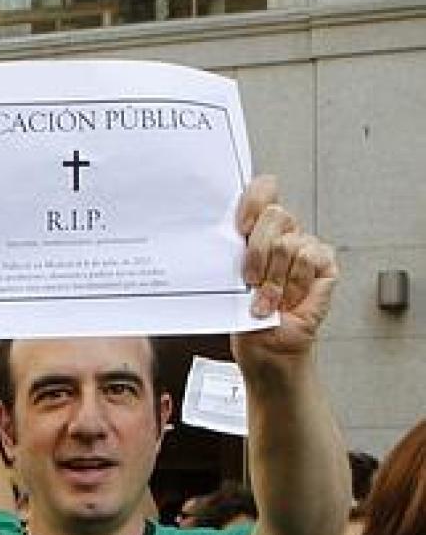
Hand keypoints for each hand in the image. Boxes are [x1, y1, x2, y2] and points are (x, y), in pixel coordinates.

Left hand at [230, 176, 336, 363]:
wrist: (265, 344)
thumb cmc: (244, 314)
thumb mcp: (225, 279)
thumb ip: (227, 252)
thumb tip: (210, 234)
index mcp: (257, 229)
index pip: (264, 190)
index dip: (254, 200)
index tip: (240, 226)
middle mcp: (284, 232)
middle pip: (275, 216)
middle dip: (256, 253)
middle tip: (249, 280)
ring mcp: (306, 245)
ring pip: (288, 243)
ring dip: (273, 280)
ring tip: (266, 300)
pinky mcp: (325, 263)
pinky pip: (308, 259)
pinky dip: (293, 284)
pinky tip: (287, 301)